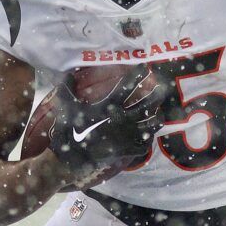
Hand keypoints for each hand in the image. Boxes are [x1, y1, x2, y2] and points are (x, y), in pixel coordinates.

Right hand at [47, 73, 170, 176]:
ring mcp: (129, 134)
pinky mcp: (130, 149)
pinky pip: (147, 142)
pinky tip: (148, 135)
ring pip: (153, 123)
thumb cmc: (70, 130)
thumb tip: (68, 73)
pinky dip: (149, 138)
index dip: (138, 74)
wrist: (73, 158)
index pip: (128, 86)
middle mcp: (124, 118)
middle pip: (148, 103)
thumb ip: (67, 88)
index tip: (146, 66)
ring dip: (157, 116)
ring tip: (158, 112)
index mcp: (110, 106)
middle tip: (160, 88)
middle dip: (157, 94)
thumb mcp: (65, 106)